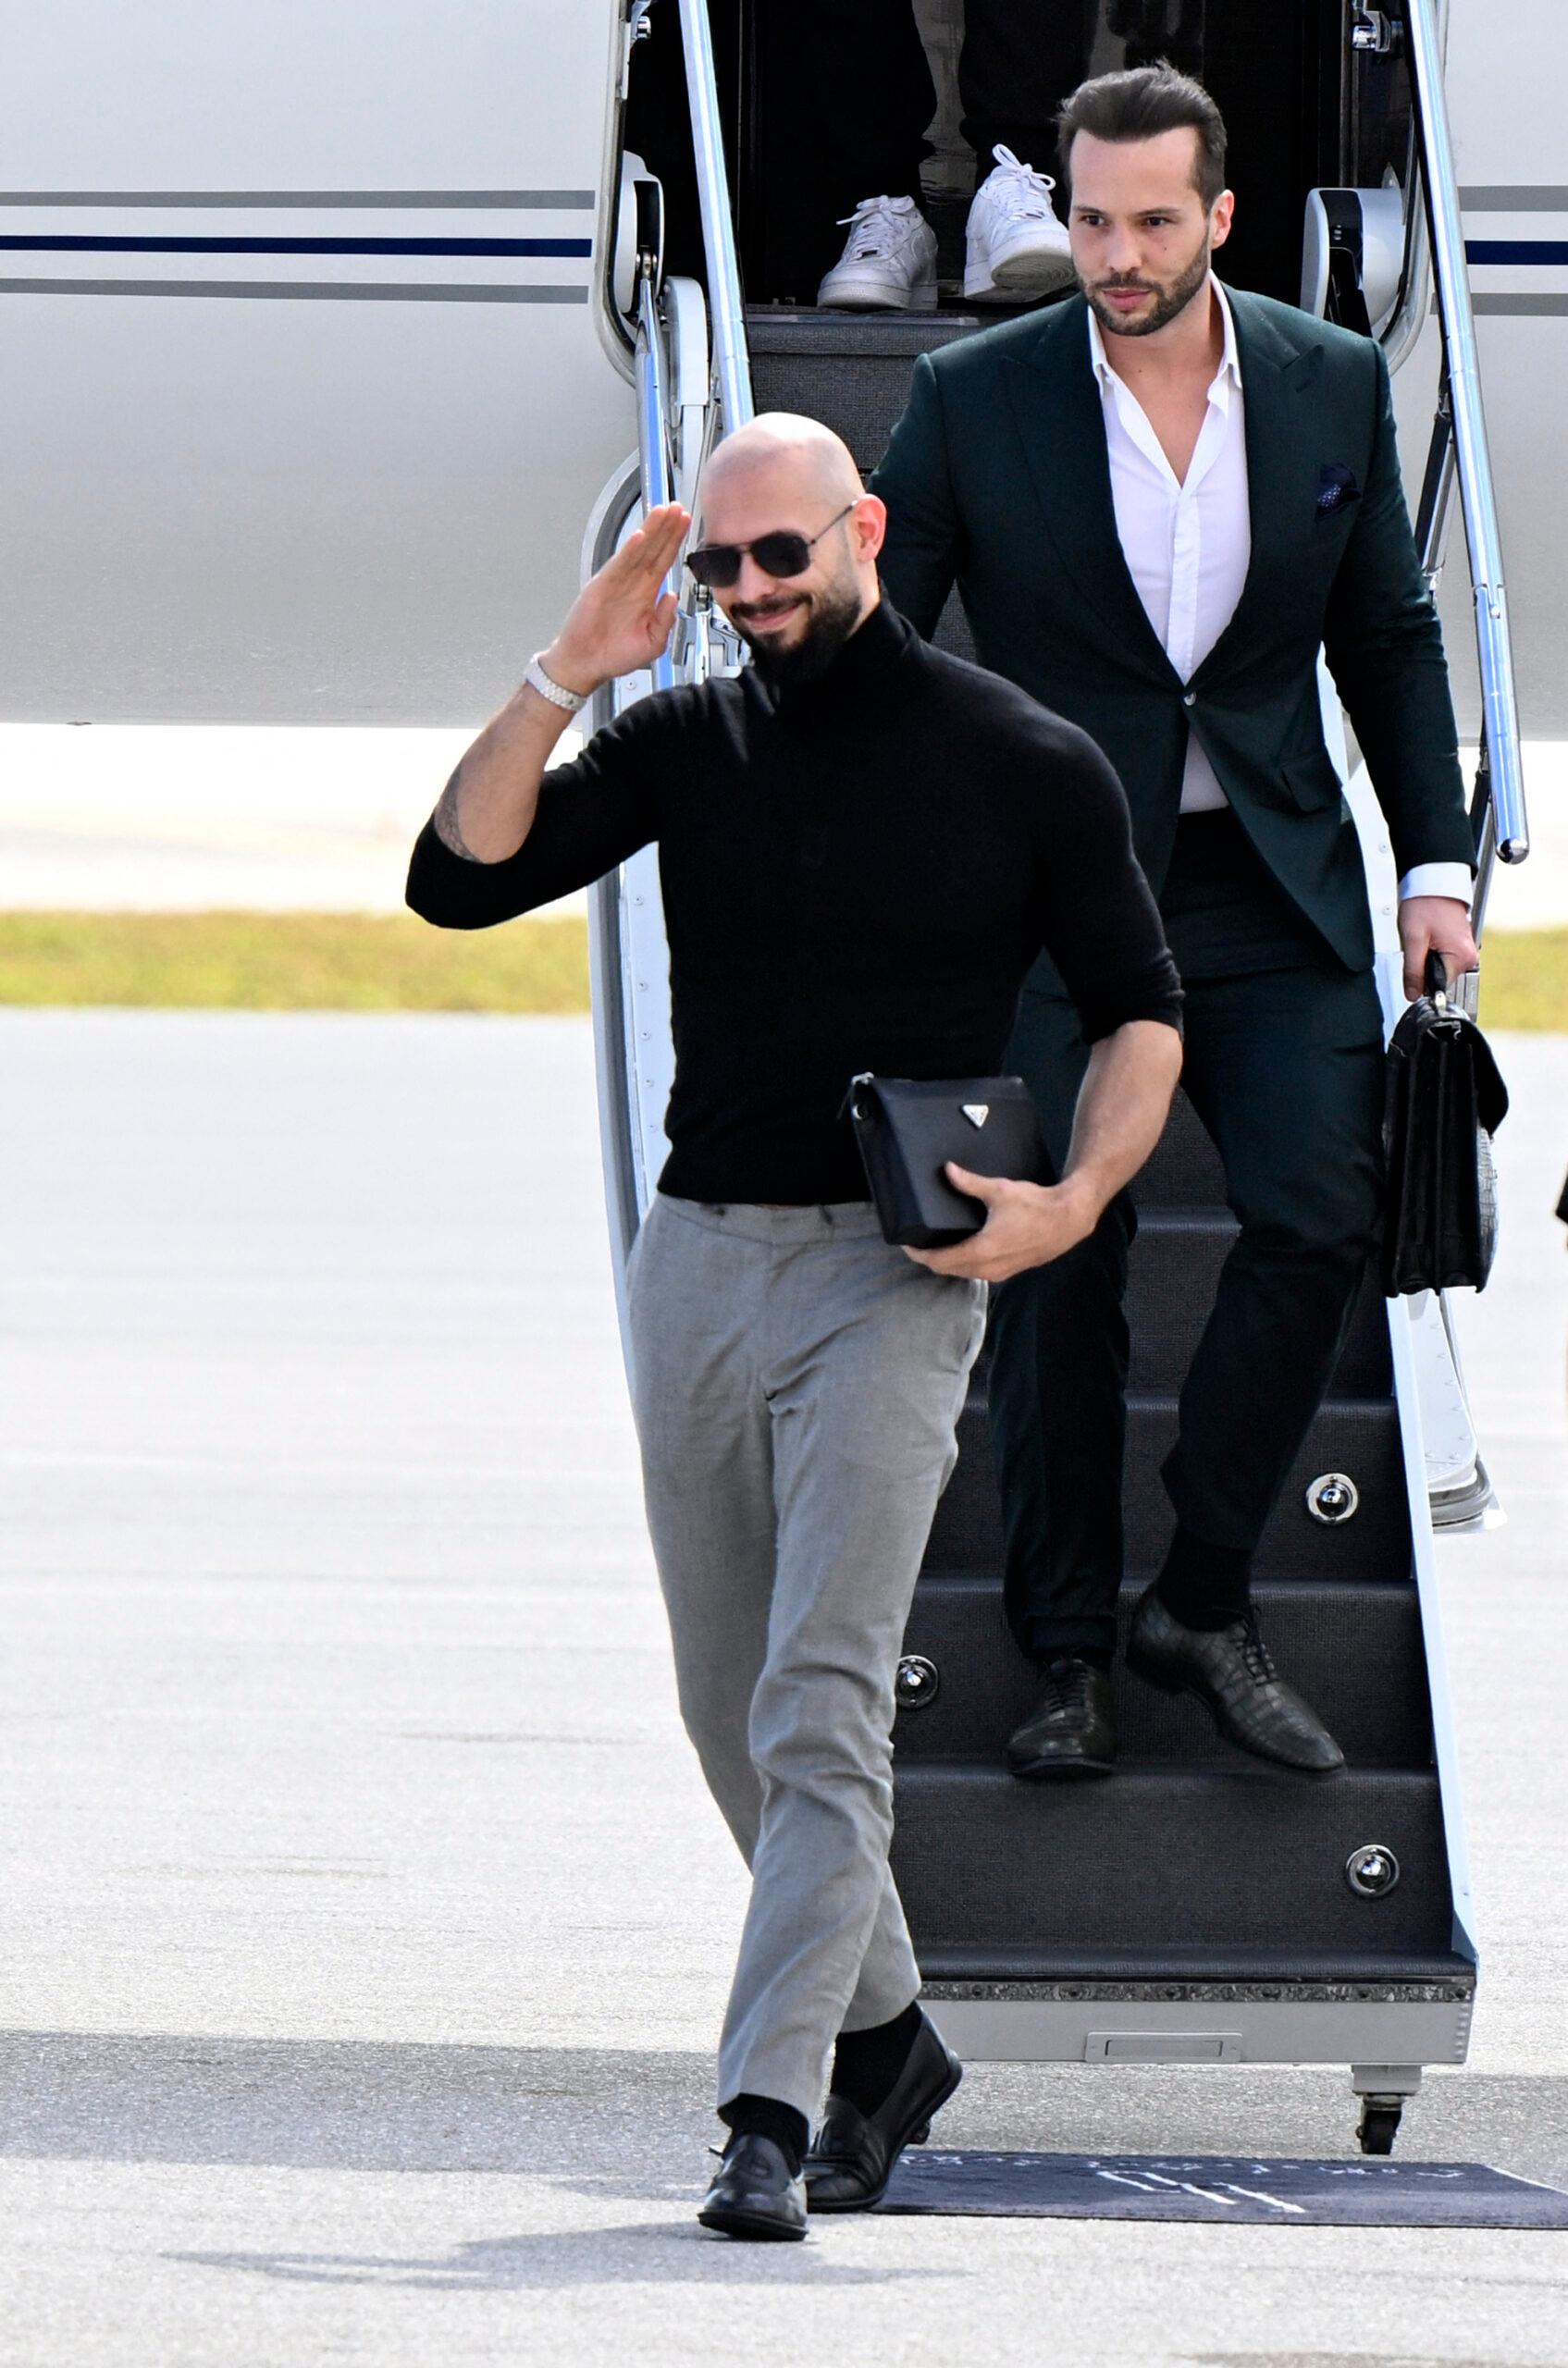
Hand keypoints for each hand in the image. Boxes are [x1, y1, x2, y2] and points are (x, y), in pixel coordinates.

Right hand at [542, 502, 689, 694]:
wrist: (586, 665)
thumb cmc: (615, 655)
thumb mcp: (652, 644)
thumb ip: (665, 620)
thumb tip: (672, 596)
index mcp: (646, 595)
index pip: (664, 561)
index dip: (675, 541)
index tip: (684, 522)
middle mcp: (633, 583)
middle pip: (654, 549)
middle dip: (666, 527)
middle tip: (677, 506)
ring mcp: (617, 582)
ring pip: (639, 551)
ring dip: (651, 530)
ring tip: (663, 511)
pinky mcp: (602, 585)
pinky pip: (619, 564)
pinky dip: (629, 550)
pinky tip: (640, 536)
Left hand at [904, 1165, 1099, 1282]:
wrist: (1068, 1220)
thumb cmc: (1036, 1205)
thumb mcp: (999, 1190)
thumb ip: (969, 1182)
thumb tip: (947, 1170)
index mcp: (981, 1251)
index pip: (938, 1261)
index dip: (919, 1254)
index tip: (907, 1243)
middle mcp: (988, 1268)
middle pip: (947, 1270)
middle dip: (930, 1258)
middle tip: (918, 1242)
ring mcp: (1000, 1273)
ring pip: (963, 1273)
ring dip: (948, 1263)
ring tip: (937, 1244)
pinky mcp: (1009, 1271)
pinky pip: (978, 1272)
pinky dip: (964, 1263)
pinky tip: (961, 1248)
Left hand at [1398, 893, 1477, 1001]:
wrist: (1433, 882)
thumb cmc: (1425, 904)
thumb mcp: (1413, 940)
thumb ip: (1413, 971)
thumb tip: (1413, 994)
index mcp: (1461, 957)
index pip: (1438, 987)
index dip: (1421, 980)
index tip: (1415, 964)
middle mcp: (1469, 956)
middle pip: (1439, 978)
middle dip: (1423, 967)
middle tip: (1418, 944)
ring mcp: (1466, 950)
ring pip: (1439, 968)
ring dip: (1426, 958)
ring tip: (1424, 936)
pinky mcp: (1460, 944)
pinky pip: (1443, 958)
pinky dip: (1431, 951)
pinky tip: (1428, 936)